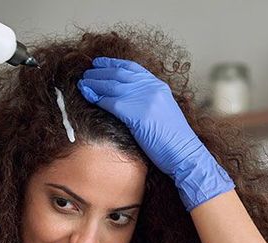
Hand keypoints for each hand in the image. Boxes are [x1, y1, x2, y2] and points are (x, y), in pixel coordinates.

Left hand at [78, 57, 233, 209]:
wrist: (184, 154)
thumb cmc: (173, 140)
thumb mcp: (161, 113)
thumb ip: (147, 102)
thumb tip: (128, 100)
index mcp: (159, 86)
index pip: (132, 68)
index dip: (113, 64)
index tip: (100, 63)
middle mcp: (152, 89)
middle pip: (120, 74)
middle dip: (100, 72)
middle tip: (86, 72)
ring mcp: (145, 100)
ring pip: (113, 86)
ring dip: (95, 84)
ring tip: (82, 83)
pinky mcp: (137, 115)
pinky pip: (111, 102)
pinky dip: (98, 98)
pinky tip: (89, 97)